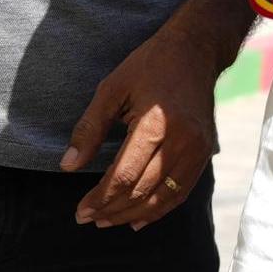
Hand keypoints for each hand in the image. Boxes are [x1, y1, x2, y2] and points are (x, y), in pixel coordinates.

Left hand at [63, 28, 220, 227]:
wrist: (196, 51)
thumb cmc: (149, 65)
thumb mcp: (112, 88)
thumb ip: (90, 128)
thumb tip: (67, 166)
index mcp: (156, 123)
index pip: (124, 175)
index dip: (100, 197)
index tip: (80, 210)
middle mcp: (182, 140)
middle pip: (143, 191)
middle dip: (112, 209)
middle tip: (87, 218)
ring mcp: (198, 149)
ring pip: (163, 197)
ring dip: (133, 214)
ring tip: (106, 221)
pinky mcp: (205, 152)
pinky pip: (181, 192)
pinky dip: (159, 210)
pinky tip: (138, 219)